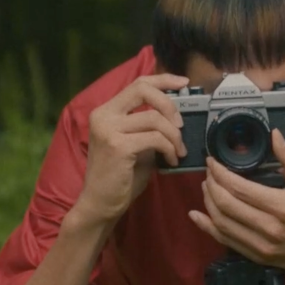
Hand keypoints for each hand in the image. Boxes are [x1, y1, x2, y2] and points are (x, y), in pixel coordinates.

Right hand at [76, 73, 189, 222]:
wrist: (100, 205)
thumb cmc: (120, 177)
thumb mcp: (135, 144)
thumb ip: (148, 127)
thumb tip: (176, 115)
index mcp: (106, 111)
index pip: (138, 83)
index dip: (163, 79)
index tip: (184, 83)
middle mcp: (103, 115)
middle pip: (144, 90)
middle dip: (170, 104)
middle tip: (181, 125)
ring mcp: (108, 129)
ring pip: (155, 118)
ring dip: (174, 136)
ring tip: (178, 152)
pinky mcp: (118, 146)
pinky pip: (155, 138)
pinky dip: (169, 148)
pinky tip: (171, 161)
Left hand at [188, 129, 284, 272]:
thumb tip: (274, 135)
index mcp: (282, 206)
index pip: (239, 188)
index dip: (220, 173)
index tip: (212, 161)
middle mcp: (268, 227)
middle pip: (225, 205)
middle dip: (211, 185)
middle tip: (209, 172)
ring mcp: (261, 245)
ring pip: (221, 223)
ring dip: (208, 203)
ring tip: (207, 187)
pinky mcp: (257, 256)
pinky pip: (225, 241)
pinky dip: (207, 227)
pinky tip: (197, 216)